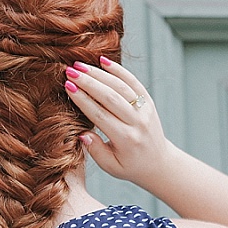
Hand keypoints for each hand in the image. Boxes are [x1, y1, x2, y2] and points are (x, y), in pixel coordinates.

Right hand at [64, 57, 172, 188]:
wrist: (158, 163)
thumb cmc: (129, 166)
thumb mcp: (111, 167)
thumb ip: (96, 150)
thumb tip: (82, 133)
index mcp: (126, 139)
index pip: (100, 115)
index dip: (83, 100)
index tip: (68, 87)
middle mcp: (137, 122)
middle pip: (110, 97)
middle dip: (89, 82)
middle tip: (69, 71)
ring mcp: (145, 110)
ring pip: (121, 86)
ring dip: (99, 73)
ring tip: (79, 65)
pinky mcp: (148, 102)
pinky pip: (133, 82)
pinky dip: (119, 70)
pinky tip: (102, 61)